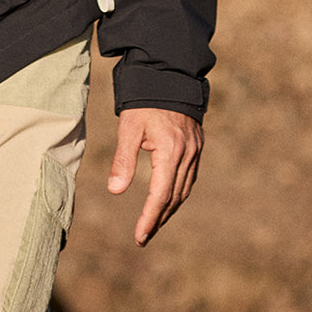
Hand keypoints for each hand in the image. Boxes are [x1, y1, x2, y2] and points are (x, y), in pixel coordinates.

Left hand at [107, 107, 201, 245]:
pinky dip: (177, 192)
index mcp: (171, 152)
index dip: (149, 218)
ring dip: (169, 209)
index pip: (160, 195)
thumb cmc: (144, 100)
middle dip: (159, 219)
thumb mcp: (129, 127)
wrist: (168, 74)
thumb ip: (124, 160)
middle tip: (143, 236)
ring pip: (184, 189)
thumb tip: (115, 191)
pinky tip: (167, 198)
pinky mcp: (196, 145)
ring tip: (153, 223)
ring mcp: (195, 151)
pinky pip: (189, 177)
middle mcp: (187, 155)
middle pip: (175, 197)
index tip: (139, 236)